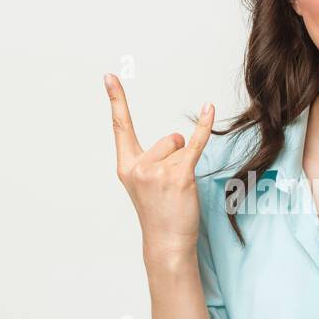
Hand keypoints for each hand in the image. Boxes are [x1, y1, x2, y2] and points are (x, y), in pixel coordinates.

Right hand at [105, 72, 214, 262]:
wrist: (167, 242)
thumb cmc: (160, 214)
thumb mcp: (145, 184)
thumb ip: (153, 159)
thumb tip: (178, 139)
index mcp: (126, 166)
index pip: (120, 126)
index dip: (116, 99)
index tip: (110, 76)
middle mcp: (138, 166)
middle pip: (168, 139)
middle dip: (176, 156)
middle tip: (171, 186)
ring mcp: (157, 171)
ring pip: (181, 147)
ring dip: (186, 164)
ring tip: (179, 190)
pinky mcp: (179, 175)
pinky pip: (195, 144)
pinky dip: (204, 127)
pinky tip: (209, 109)